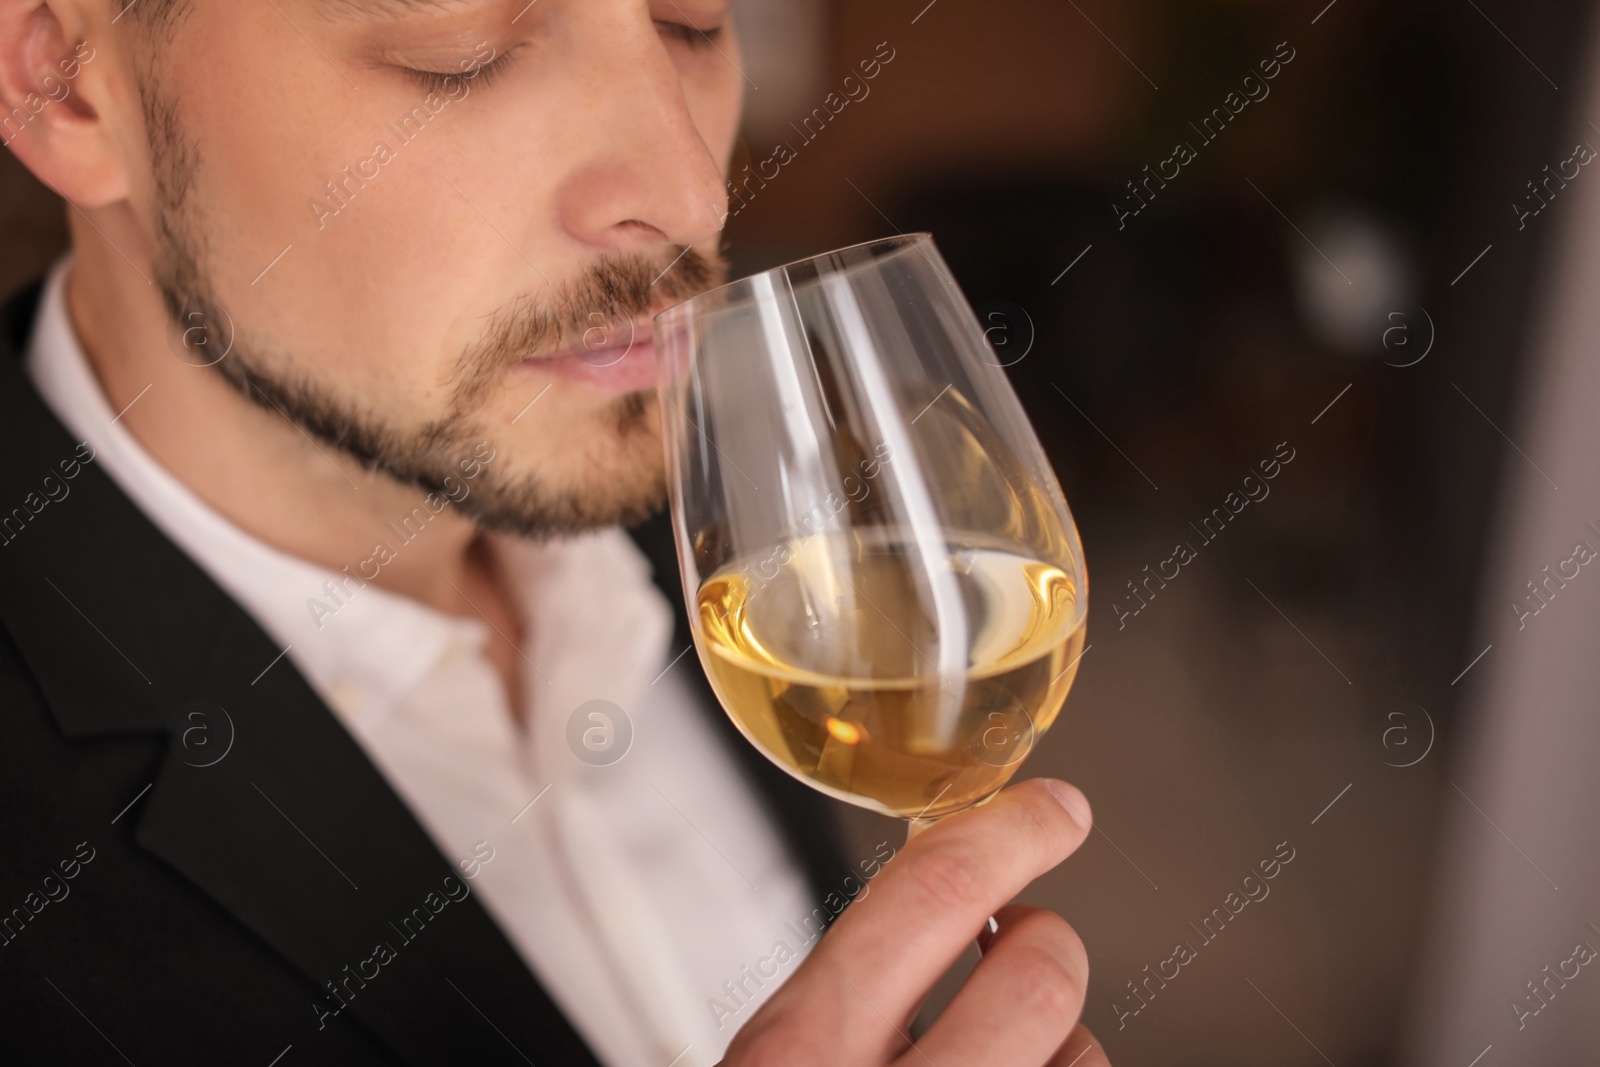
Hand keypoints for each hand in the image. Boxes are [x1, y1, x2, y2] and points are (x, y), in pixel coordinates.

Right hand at [720, 778, 1108, 1065]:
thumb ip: (831, 1000)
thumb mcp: (766, 1060)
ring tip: (1003, 1056)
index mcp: (802, 1051)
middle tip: (1018, 951)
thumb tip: (931, 920)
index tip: (1053, 811)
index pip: (932, 896)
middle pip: (1039, 973)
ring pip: (1082, 1053)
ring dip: (1058, 1042)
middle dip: (1045, 945)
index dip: (1011, 834)